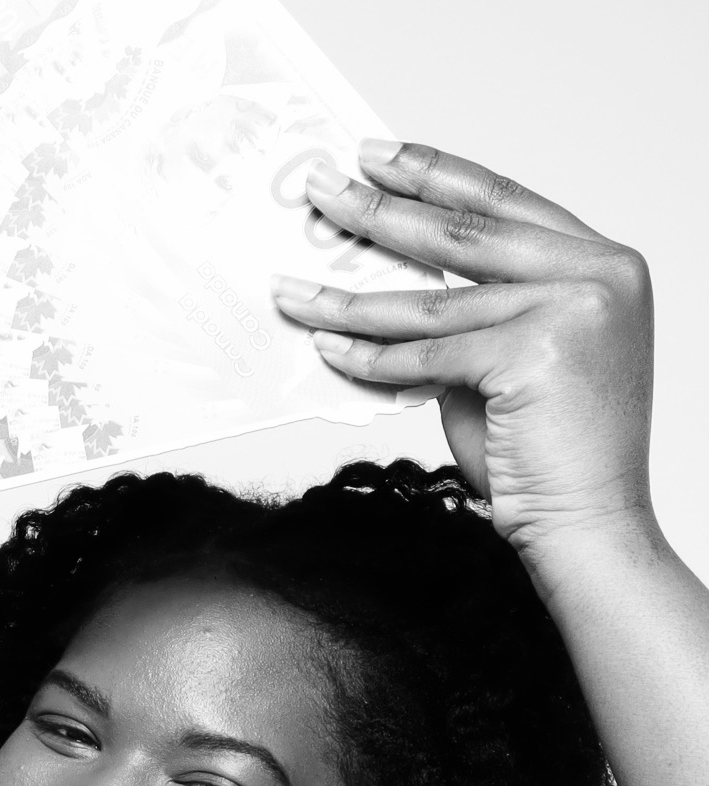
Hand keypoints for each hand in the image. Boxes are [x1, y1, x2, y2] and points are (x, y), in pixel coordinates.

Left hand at [274, 141, 655, 559]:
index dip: (436, 174)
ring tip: (290, 283)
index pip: (506, 202)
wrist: (585, 521)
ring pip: (432, 302)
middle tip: (320, 188)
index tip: (378, 155)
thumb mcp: (510, 362)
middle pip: (465, 232)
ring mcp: (573, 308)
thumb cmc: (544, 452)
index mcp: (604, 263)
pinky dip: (368, 357)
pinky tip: (323, 345)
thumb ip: (469, 317)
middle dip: (381, 209)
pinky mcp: (534, 353)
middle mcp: (600, 273)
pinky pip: (425, 353)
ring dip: (349, 295)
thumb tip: (385, 288)